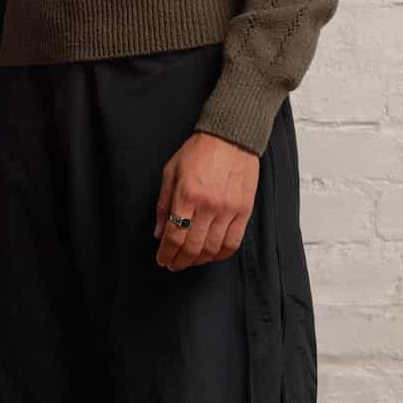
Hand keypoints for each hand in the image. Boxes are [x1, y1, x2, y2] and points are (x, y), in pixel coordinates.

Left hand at [152, 131, 258, 269]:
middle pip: (192, 247)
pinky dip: (221, 254)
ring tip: (191, 260)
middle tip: (174, 265)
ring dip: (199, 260)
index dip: (166, 253)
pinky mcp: (244, 211)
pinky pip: (233, 242)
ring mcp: (228, 210)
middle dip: (180, 261)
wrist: (231, 137)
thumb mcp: (171, 172)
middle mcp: (208, 206)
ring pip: (212, 248)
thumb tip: (158, 232)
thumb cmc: (199, 151)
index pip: (174, 236)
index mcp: (187, 195)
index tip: (162, 259)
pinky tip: (212, 254)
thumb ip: (163, 204)